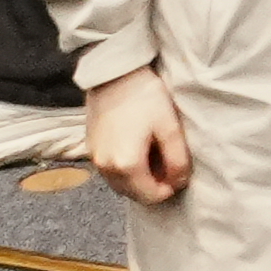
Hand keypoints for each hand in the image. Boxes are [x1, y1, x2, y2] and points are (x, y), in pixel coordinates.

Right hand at [80, 67, 191, 202]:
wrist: (114, 73)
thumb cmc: (145, 97)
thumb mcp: (169, 128)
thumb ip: (177, 160)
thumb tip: (179, 182)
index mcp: (126, 165)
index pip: (150, 197)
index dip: (168, 189)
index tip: (178, 173)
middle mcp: (106, 167)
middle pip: (133, 194)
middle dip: (153, 187)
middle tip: (168, 166)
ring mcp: (95, 158)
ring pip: (120, 184)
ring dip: (138, 181)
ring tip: (154, 158)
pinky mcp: (91, 148)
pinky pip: (110, 171)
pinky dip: (125, 170)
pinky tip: (137, 151)